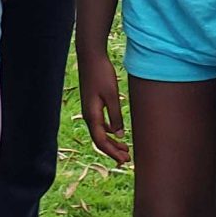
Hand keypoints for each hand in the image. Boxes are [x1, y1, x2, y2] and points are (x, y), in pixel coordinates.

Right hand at [79, 49, 128, 165]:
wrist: (91, 57)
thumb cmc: (101, 74)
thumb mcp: (112, 95)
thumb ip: (116, 116)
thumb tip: (119, 134)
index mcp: (92, 115)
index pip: (101, 141)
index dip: (112, 152)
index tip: (125, 159)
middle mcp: (88, 115)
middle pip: (100, 140)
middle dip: (113, 151)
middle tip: (127, 159)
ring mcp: (89, 110)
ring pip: (100, 132)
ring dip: (112, 143)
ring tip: (125, 150)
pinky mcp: (92, 104)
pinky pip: (100, 124)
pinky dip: (109, 132)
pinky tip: (118, 133)